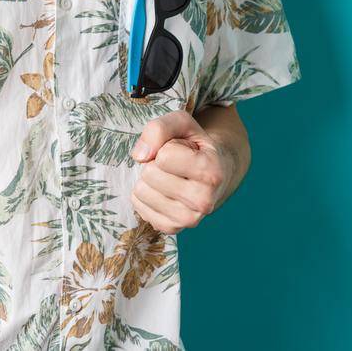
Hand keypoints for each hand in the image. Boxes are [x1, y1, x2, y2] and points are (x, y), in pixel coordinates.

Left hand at [128, 109, 233, 233]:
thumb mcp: (182, 124)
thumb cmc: (195, 146)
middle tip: (174, 165)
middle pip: (150, 174)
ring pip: (141, 191)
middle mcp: (204, 201)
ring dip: (150, 179)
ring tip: (170, 177)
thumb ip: (160, 128)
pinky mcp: (172, 228)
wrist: (213, 174)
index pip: (164, 156)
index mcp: (211, 172)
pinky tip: (163, 191)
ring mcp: (189, 219)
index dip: (166, 147)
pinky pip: (138, 206)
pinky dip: (145, 195)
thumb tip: (139, 156)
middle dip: (156, 163)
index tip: (181, 151)